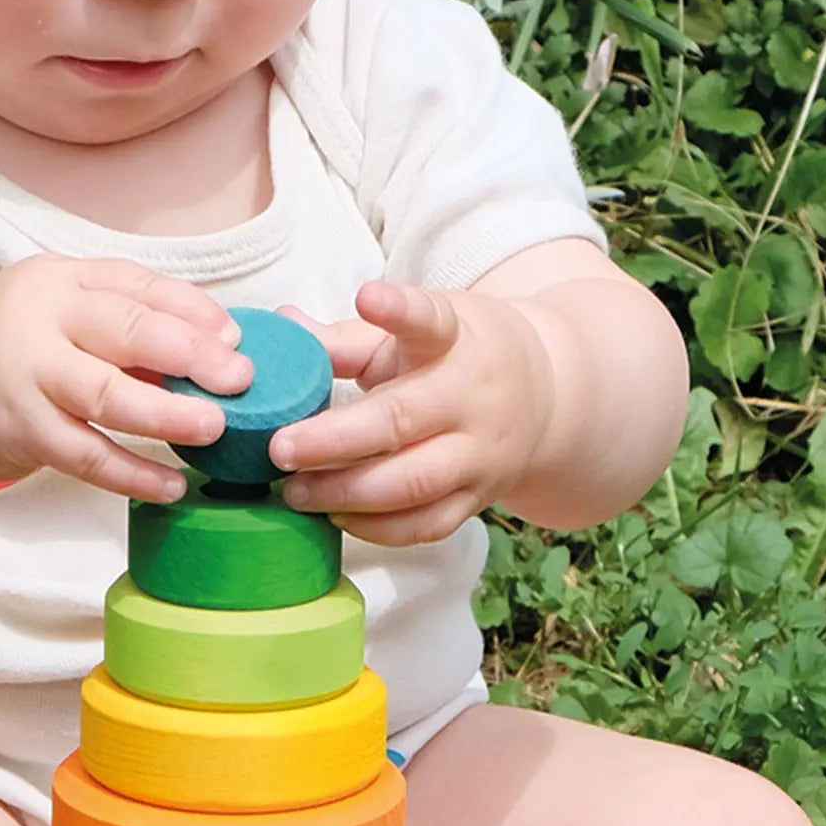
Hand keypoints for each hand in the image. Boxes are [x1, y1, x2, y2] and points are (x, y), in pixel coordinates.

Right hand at [0, 255, 251, 502]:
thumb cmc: (13, 350)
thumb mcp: (59, 313)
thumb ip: (123, 322)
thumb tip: (217, 346)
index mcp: (61, 280)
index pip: (137, 286)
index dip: (192, 312)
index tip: (235, 338)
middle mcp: (41, 319)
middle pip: (126, 330)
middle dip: (191, 354)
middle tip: (239, 380)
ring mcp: (26, 377)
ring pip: (106, 396)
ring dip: (167, 414)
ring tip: (214, 429)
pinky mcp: (19, 432)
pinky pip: (86, 456)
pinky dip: (132, 473)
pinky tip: (172, 485)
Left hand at [267, 279, 554, 546]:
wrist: (545, 398)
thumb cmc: (457, 357)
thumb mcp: (416, 332)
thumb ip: (348, 337)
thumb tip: (283, 324)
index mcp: (456, 340)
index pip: (431, 321)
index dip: (399, 310)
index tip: (368, 295)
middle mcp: (473, 398)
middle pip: (402, 421)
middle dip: (333, 441)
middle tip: (279, 450)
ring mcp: (481, 455)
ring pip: (412, 485)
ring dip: (345, 493)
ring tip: (295, 492)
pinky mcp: (479, 499)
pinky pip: (425, 525)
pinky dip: (376, 529)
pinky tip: (335, 516)